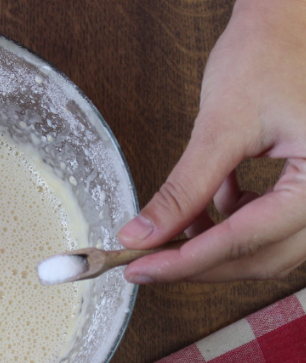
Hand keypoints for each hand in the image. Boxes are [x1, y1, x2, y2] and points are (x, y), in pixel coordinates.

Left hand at [117, 0, 305, 282]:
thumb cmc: (270, 51)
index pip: (249, 239)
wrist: (291, 19)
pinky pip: (272, 223)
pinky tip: (205, 207)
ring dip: (216, 247)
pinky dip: (233, 223)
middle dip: (199, 263)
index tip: (142, 269)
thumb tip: (141, 235)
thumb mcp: (221, 125)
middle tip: (145, 264)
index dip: (188, 261)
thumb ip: (183, 189)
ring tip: (169, 234)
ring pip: (268, 246)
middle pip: (264, 256)